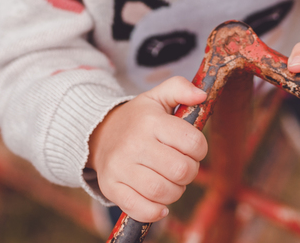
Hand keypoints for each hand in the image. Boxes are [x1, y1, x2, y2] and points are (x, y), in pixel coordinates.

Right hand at [87, 77, 208, 222]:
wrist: (98, 135)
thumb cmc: (137, 119)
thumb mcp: (157, 97)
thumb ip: (180, 88)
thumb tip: (202, 95)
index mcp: (150, 121)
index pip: (193, 142)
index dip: (200, 149)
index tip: (192, 148)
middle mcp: (134, 144)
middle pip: (181, 170)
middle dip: (190, 172)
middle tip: (182, 166)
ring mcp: (121, 168)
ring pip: (164, 192)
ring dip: (176, 192)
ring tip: (170, 181)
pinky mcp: (111, 187)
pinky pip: (142, 209)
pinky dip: (157, 211)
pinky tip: (160, 203)